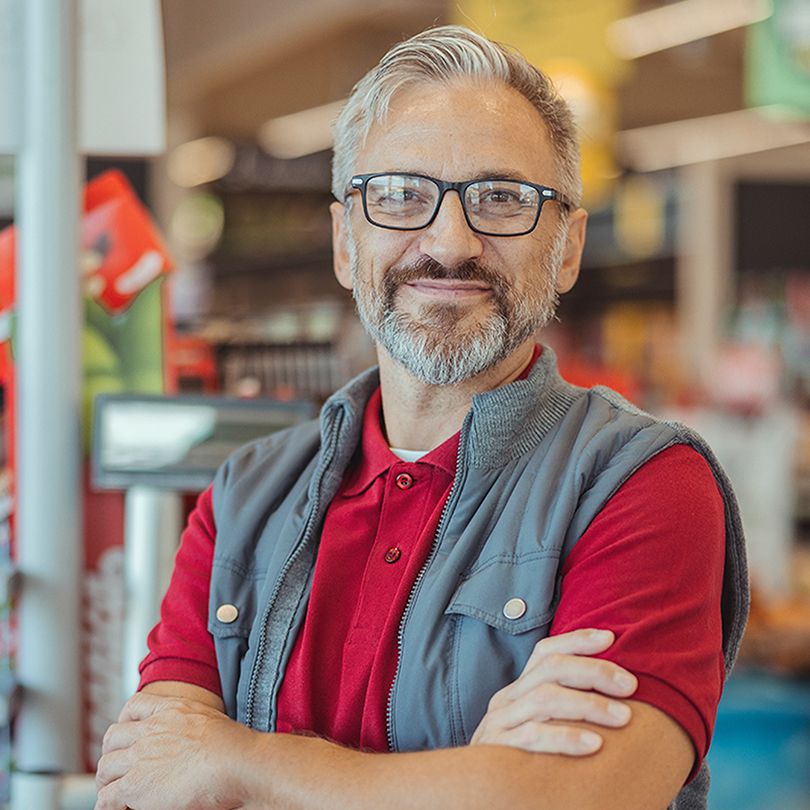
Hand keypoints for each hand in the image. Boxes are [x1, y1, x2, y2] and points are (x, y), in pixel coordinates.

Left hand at [95, 692, 258, 809]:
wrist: (236, 764)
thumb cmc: (234, 748)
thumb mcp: (211, 720)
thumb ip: (192, 726)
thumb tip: (194, 742)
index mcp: (171, 710)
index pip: (134, 706)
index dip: (125, 721)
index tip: (127, 733)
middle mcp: (151, 730)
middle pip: (113, 737)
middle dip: (111, 752)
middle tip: (116, 767)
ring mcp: (140, 757)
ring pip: (106, 768)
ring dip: (107, 780)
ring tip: (112, 792)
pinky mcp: (135, 786)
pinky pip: (107, 797)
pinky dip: (106, 805)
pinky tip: (114, 809)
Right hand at [470, 628, 636, 754]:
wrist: (474, 796)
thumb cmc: (522, 762)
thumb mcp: (538, 728)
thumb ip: (562, 710)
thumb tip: (615, 692)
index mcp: (518, 690)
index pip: (545, 652)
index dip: (577, 640)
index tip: (610, 637)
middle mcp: (507, 700)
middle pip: (550, 669)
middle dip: (594, 671)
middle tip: (630, 684)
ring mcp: (499, 722)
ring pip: (545, 698)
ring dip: (589, 704)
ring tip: (623, 717)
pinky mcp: (497, 749)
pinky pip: (532, 737)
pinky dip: (566, 738)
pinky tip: (594, 745)